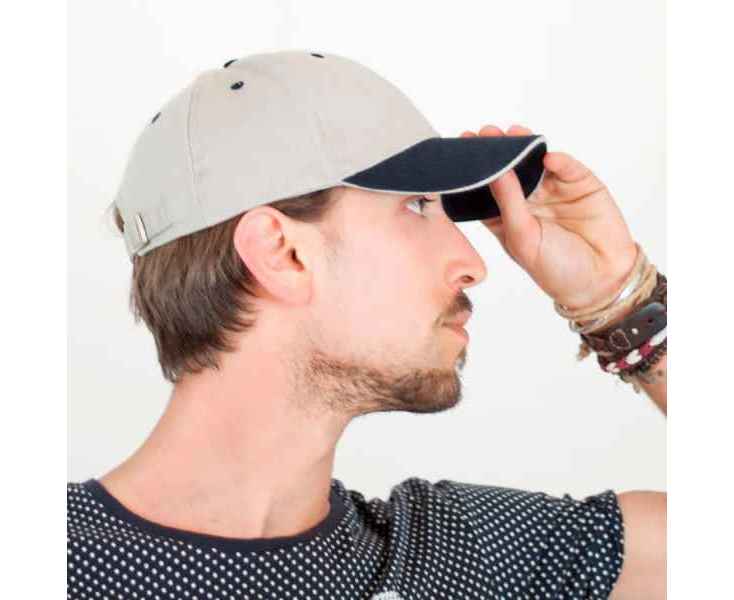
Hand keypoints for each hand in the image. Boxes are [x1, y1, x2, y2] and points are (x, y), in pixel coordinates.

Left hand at [464, 124, 637, 310]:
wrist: (602, 281)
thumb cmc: (555, 269)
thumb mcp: (523, 238)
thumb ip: (509, 203)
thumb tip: (494, 171)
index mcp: (506, 217)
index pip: (486, 188)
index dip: (475, 170)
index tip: (463, 149)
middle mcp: (528, 201)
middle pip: (509, 169)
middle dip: (497, 151)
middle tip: (484, 133)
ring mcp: (554, 190)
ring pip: (535, 162)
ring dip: (524, 147)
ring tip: (511, 134)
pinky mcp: (581, 185)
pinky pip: (567, 167)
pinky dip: (558, 160)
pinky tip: (547, 157)